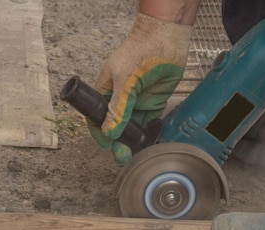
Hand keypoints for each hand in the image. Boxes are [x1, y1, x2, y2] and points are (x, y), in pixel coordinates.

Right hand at [88, 12, 191, 164]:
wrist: (166, 38)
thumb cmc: (140, 52)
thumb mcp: (126, 81)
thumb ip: (118, 108)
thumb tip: (110, 132)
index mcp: (106, 90)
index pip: (98, 117)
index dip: (100, 133)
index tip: (106, 146)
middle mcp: (120, 98)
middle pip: (115, 125)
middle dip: (117, 141)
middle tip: (121, 157)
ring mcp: (137, 101)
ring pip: (132, 126)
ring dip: (132, 140)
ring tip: (134, 155)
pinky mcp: (154, 102)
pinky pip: (149, 122)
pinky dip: (148, 133)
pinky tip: (148, 144)